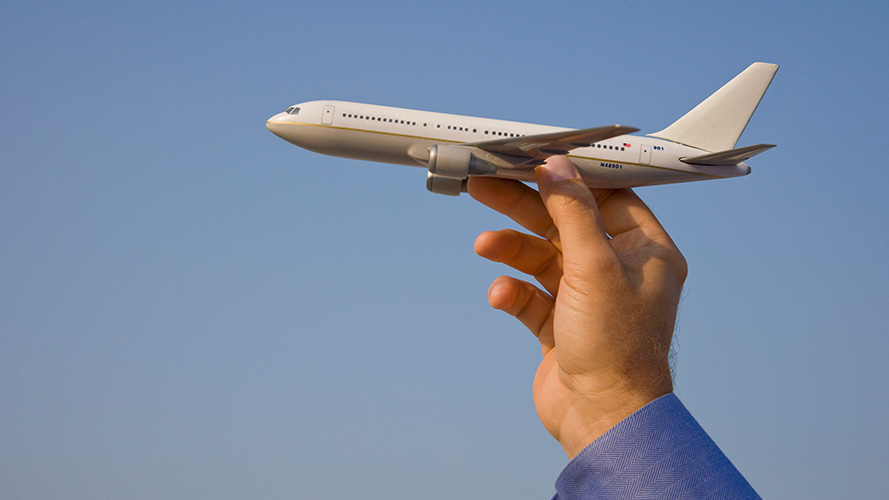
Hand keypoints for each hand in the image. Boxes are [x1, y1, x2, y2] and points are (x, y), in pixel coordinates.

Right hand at [468, 156, 687, 457]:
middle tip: (484, 185)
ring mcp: (587, 300)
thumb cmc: (615, 347)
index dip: (568, 178)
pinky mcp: (561, 326)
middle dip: (525, 207)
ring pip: (543, 259)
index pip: (606, 198)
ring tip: (485, 245)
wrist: (601, 419)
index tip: (531, 160)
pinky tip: (502, 295)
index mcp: (644, 252)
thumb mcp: (594, 267)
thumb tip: (556, 166)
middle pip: (565, 224)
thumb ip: (572, 211)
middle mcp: (618, 272)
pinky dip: (514, 291)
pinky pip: (532, 296)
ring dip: (512, 250)